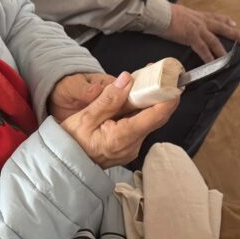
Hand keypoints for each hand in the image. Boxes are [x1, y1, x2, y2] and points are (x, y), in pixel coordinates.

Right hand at [61, 72, 179, 168]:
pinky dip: (138, 112)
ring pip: (147, 121)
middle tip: (156, 74)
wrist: (65, 164)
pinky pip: (139, 126)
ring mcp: (132, 148)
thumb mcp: (85, 117)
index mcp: (122, 138)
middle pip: (154, 117)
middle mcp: (132, 146)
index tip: (174, 83)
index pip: (155, 116)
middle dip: (157, 95)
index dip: (168, 99)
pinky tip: (130, 100)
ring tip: (140, 83)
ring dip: (146, 102)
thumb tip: (127, 79)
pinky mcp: (129, 147)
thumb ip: (108, 99)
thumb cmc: (71, 142)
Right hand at [163, 4, 239, 61]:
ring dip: (222, 51)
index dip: (227, 21)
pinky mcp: (191, 36)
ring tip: (228, 59)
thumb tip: (181, 21)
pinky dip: (208, 56)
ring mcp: (198, 29)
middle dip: (234, 34)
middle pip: (222, 27)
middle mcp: (201, 21)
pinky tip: (212, 63)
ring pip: (215, 41)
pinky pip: (202, 48)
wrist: (160, 13)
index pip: (216, 17)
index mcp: (198, 15)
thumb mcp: (179, 12)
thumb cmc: (165, 13)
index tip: (234, 24)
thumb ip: (184, 18)